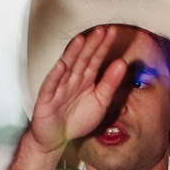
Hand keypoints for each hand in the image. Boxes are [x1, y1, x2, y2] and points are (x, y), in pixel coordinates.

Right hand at [28, 27, 129, 154]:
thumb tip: (122, 64)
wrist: (56, 139)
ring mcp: (59, 87)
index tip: (112, 33)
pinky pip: (52, 85)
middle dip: (91, 45)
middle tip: (101, 30)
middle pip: (83, 59)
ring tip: (81, 40)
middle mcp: (72, 80)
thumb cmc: (76, 120)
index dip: (104, 47)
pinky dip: (56, 75)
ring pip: (67, 67)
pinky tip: (62, 65)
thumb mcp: (100, 102)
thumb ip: (110, 83)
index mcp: (85, 80)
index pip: (96, 59)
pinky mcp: (47, 98)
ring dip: (73, 54)